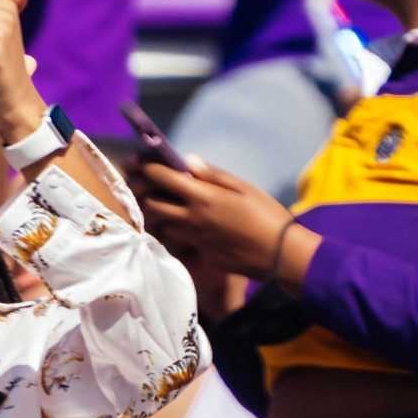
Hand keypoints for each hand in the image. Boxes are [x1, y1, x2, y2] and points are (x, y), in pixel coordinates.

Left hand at [130, 158, 294, 276]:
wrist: (281, 254)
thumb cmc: (268, 215)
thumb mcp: (244, 187)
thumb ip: (213, 175)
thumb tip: (188, 161)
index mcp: (202, 197)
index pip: (162, 178)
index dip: (146, 168)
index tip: (137, 162)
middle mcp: (192, 219)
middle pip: (153, 205)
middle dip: (144, 193)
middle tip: (144, 186)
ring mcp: (195, 240)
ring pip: (164, 226)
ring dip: (160, 215)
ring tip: (163, 206)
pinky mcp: (202, 255)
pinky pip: (182, 242)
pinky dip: (179, 232)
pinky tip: (187, 228)